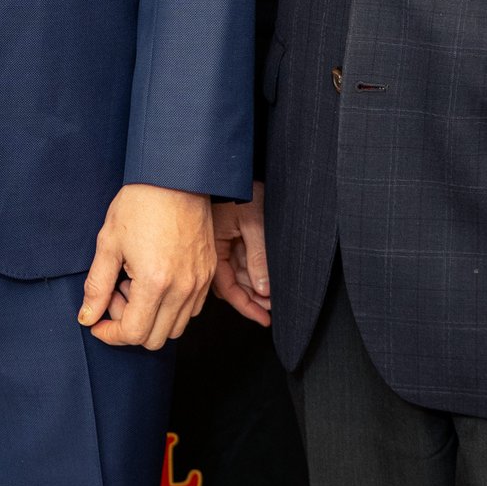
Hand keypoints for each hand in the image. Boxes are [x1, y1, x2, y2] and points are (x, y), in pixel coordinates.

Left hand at [79, 184, 216, 349]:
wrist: (175, 177)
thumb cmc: (140, 204)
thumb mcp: (109, 243)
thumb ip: (98, 285)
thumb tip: (88, 317)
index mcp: (155, 282)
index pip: (133, 333)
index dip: (110, 334)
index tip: (97, 323)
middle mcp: (182, 289)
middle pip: (155, 339)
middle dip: (130, 326)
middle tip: (116, 296)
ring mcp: (199, 283)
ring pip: (176, 328)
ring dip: (152, 318)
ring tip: (136, 286)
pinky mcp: (208, 273)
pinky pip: (192, 310)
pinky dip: (171, 308)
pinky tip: (156, 281)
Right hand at [210, 182, 271, 325]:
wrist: (231, 167)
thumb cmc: (238, 188)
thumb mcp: (253, 222)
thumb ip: (258, 256)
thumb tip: (263, 288)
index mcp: (212, 246)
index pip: (227, 287)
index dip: (246, 305)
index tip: (264, 318)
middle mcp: (213, 249)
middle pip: (231, 285)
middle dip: (253, 299)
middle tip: (273, 309)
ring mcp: (220, 244)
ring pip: (236, 275)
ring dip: (255, 288)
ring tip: (274, 297)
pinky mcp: (228, 238)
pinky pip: (238, 263)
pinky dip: (253, 273)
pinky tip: (266, 280)